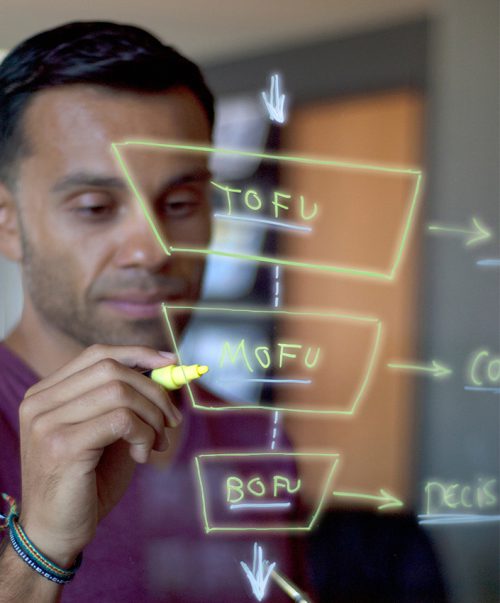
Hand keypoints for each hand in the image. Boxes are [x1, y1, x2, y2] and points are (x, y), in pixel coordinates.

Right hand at [17, 344, 180, 566]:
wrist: (55, 534)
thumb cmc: (86, 481)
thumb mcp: (107, 432)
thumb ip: (125, 401)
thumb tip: (165, 370)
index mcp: (46, 393)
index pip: (97, 354)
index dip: (138, 354)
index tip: (171, 363)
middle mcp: (39, 402)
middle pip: (112, 369)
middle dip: (153, 391)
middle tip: (172, 420)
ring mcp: (46, 422)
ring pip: (119, 392)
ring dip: (151, 417)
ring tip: (157, 443)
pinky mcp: (62, 445)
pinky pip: (121, 420)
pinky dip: (144, 434)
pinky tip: (143, 456)